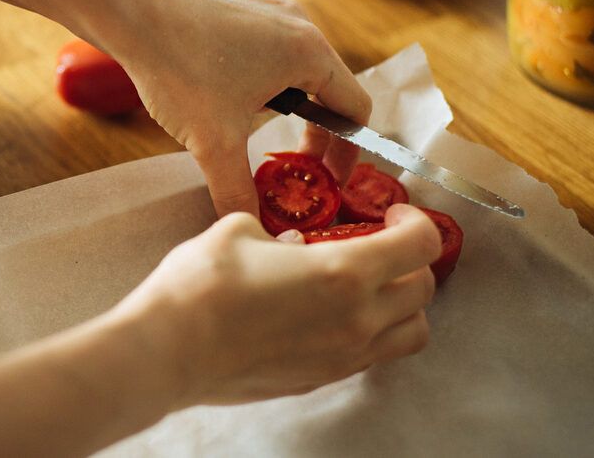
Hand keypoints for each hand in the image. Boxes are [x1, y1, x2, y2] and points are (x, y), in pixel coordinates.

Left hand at [89, 0, 370, 216]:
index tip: (328, 180)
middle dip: (317, 135)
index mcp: (309, 52)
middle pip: (331, 90)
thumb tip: (249, 224)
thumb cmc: (177, 67)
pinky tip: (231, 101)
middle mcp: (300, 23)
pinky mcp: (244, 6)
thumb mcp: (213, 142)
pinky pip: (272, 50)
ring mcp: (272, 9)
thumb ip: (237, 190)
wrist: (129, 13)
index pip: (356, 109)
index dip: (348, 153)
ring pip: (300, 70)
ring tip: (258, 138)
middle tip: (297, 169)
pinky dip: (267, 83)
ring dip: (290, 109)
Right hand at [113, 204, 438, 406]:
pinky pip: (371, 357)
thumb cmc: (201, 287)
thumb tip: (292, 243)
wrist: (169, 348)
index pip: (420, 244)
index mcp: (344, 271)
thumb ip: (278, 233)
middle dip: (411, 261)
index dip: (416, 221)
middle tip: (384, 245)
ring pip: (410, 334)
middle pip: (424, 290)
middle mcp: (356, 318)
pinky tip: (334, 315)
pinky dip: (372, 333)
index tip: (394, 213)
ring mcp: (341, 356)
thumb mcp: (238, 231)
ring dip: (402, 305)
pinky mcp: (319, 379)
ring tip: (371, 287)